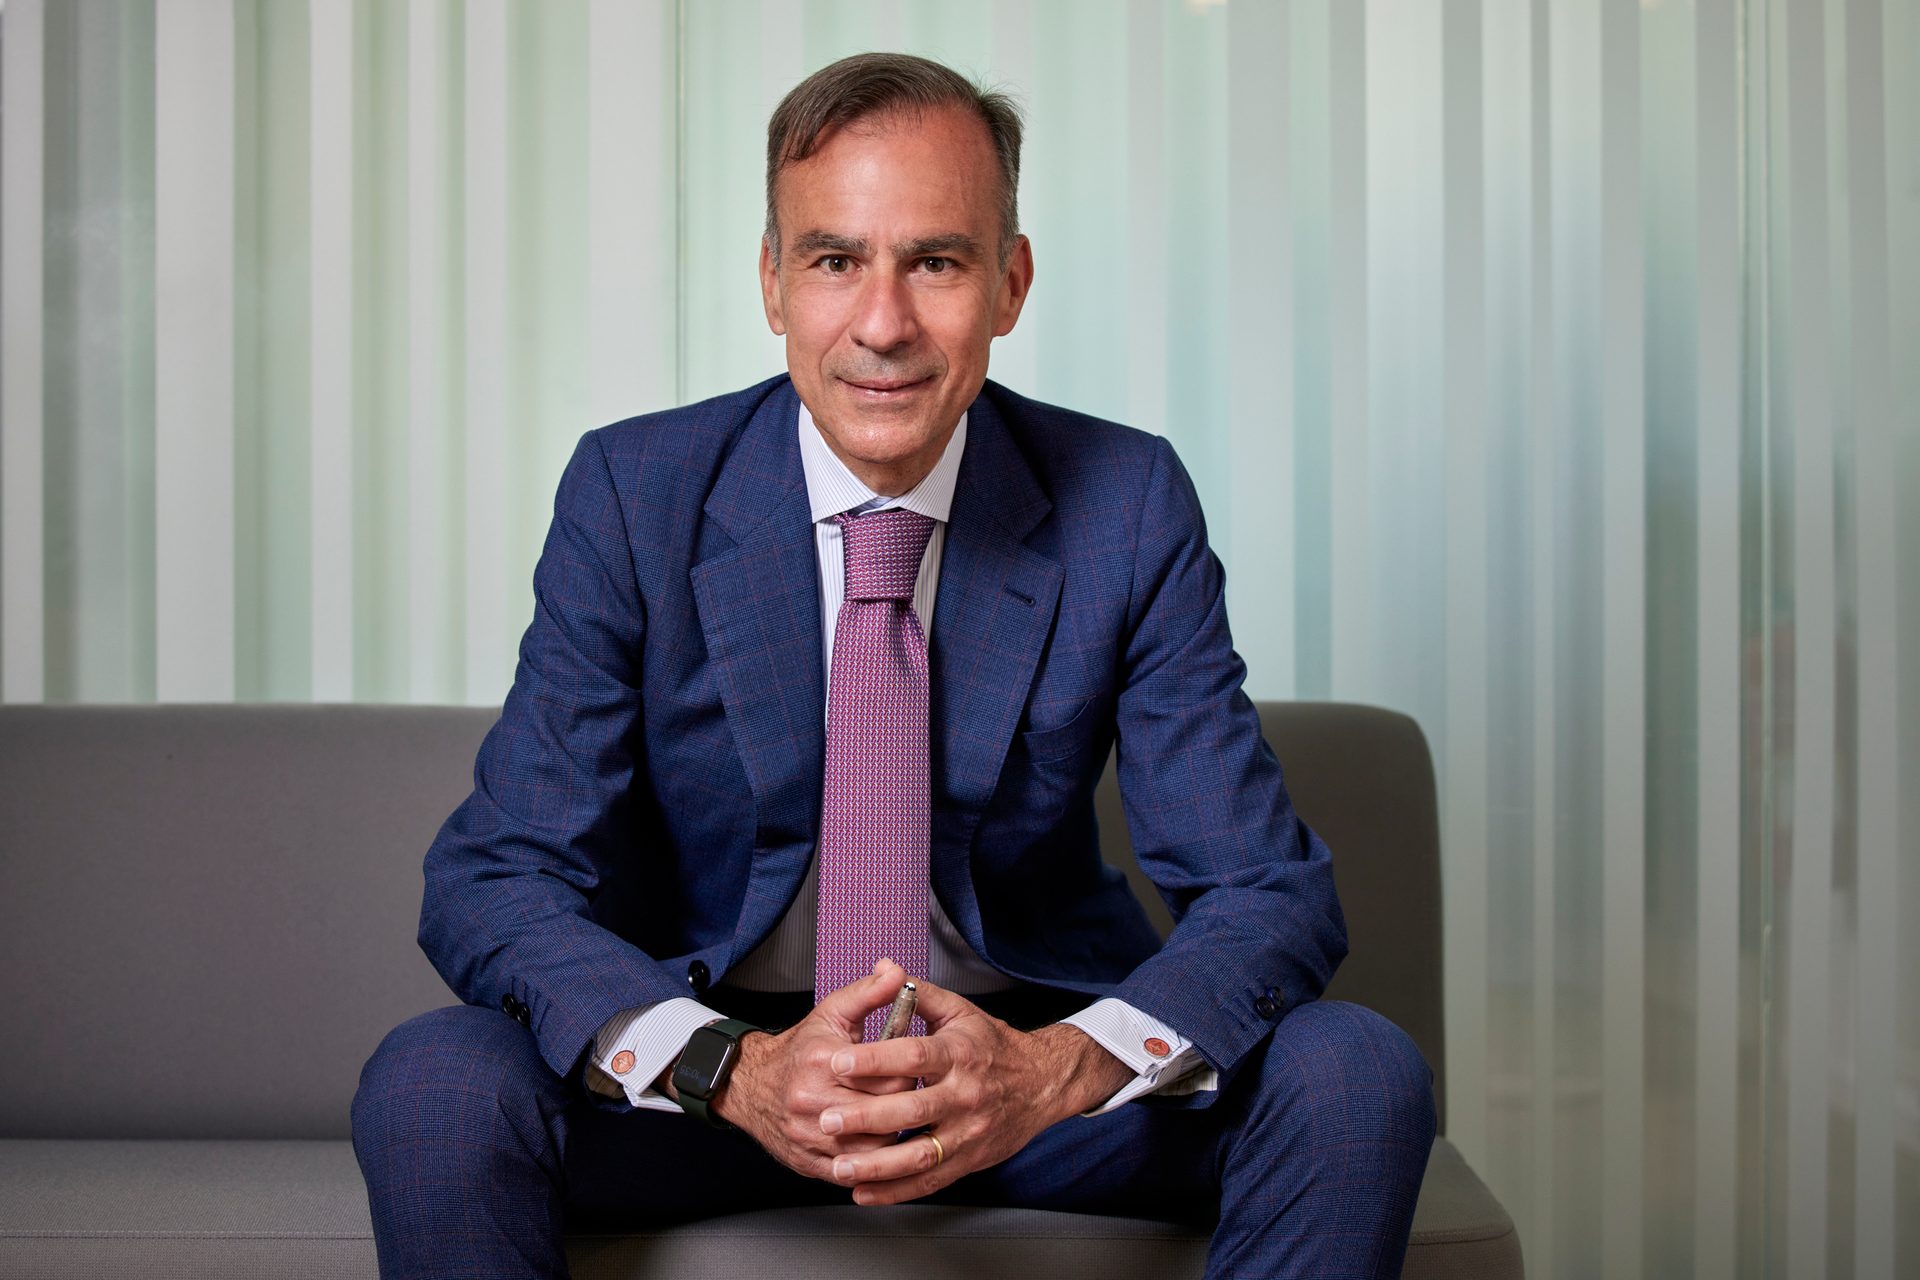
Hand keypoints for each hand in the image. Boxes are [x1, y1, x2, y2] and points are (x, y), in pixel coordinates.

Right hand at [702, 959, 920, 1182]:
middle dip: (903, 1104)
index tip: (909, 1066)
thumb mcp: (833, 1012)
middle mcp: (814, 1102)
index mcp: (825, 1063)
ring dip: (890, 1134)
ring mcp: (810, 1138)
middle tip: (905, 1092)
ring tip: (892, 1115)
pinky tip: (875, 1140)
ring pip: (875, 1148)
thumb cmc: (800, 1050)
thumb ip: (869, 992)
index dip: (907, 1071)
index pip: (891, 1075)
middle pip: (885, 1113)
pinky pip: (855, 1171)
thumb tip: (896, 973)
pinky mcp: (810, 1164)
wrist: (751, 1085)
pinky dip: (870, 1160)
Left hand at [814, 978, 1134, 1204]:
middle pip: (912, 1110)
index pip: (914, 1056)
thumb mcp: (960, 1012)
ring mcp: (968, 1132)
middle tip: (827, 1120)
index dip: (875, 1060)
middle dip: (866, 1117)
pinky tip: (865, 1192)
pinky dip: (896, 1191)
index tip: (840, 1062)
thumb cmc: (993, 1046)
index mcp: (959, 1053)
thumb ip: (919, 996)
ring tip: (840, 1167)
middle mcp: (965, 1095)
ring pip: (920, 1155)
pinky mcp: (968, 1160)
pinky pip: (930, 1181)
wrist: (1042, 1083)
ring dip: (877, 1166)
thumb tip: (886, 971)